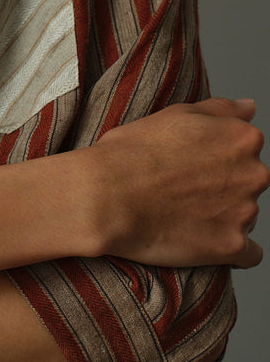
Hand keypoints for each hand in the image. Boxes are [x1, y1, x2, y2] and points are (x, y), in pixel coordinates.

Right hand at [94, 98, 268, 267]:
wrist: (107, 196)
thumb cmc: (132, 152)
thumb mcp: (176, 114)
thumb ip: (221, 110)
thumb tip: (249, 108)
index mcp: (242, 138)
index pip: (247, 149)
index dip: (215, 157)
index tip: (191, 163)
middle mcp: (253, 173)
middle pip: (248, 183)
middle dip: (224, 186)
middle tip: (184, 188)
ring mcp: (245, 212)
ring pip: (246, 216)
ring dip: (223, 216)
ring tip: (183, 212)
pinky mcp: (233, 246)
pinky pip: (249, 253)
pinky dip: (229, 248)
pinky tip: (201, 238)